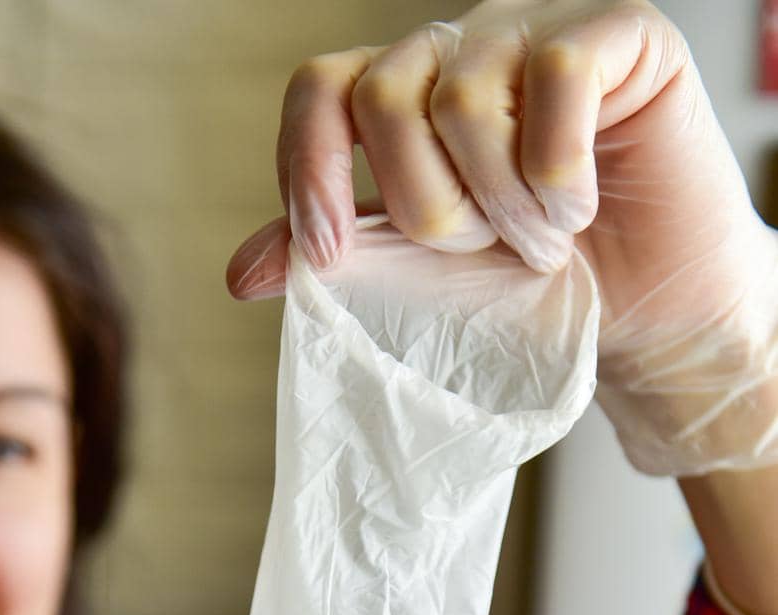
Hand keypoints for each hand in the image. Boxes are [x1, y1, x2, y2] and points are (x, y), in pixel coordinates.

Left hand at [227, 0, 777, 475]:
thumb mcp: (417, 280)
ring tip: (544, 234)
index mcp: (403, 96)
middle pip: (387, 101)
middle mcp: (461, 49)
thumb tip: (241, 271)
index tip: (325, 253)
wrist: (642, 315)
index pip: (321, 90)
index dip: (308, 166)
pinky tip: (584, 201)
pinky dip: (561, 170)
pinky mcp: (620, 34)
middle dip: (432, 210)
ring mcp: (537, 31)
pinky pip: (556, 76)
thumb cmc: (532, 290)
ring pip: (467, 98)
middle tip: (487, 246)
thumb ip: (340, 257)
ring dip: (506, 205)